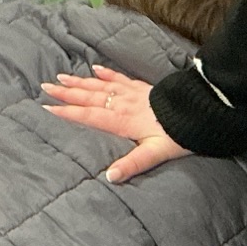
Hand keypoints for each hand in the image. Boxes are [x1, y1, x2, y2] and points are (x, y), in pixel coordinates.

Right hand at [41, 65, 190, 182]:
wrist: (201, 112)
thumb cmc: (179, 135)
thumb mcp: (156, 154)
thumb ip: (133, 164)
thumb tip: (110, 176)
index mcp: (123, 121)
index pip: (90, 116)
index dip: (68, 112)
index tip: (47, 108)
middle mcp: (124, 104)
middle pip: (90, 97)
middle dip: (67, 93)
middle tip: (45, 86)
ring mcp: (132, 93)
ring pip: (100, 86)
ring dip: (80, 82)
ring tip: (61, 77)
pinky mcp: (142, 88)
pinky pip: (119, 78)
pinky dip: (106, 73)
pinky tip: (96, 69)